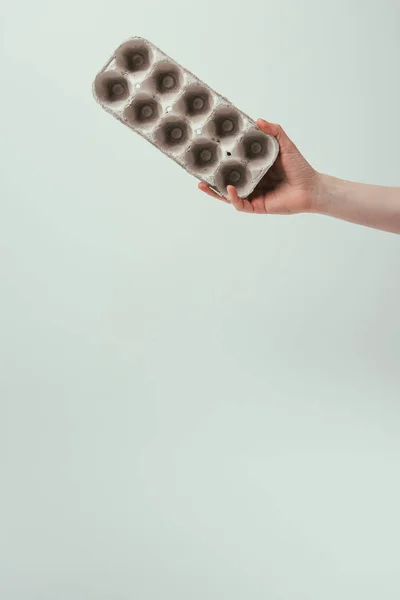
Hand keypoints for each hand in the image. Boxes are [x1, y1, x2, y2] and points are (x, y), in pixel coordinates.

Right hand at [198, 119, 318, 213]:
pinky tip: (229, 189)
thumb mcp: (285, 145)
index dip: (222, 158)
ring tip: (203, 183)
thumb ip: (274, 132)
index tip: (210, 150)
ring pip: (229, 194)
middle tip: (199, 169)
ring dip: (215, 190)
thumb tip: (258, 120)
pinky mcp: (257, 206)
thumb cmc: (300, 167)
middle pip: (227, 179)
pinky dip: (233, 197)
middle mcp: (252, 182)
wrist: (311, 188)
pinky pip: (240, 204)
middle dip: (212, 176)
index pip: (234, 162)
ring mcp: (253, 195)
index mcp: (255, 168)